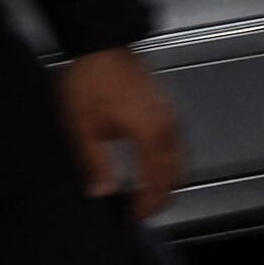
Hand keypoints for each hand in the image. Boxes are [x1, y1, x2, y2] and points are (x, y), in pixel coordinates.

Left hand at [55, 47, 186, 217]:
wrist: (101, 45)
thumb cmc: (92, 82)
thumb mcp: (84, 130)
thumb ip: (96, 166)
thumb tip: (101, 194)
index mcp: (152, 137)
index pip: (158, 185)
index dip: (146, 207)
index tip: (131, 219)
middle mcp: (169, 130)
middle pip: (176, 177)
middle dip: (160, 199)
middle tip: (138, 212)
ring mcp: (172, 119)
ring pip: (179, 163)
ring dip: (165, 183)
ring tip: (143, 194)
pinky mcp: (167, 112)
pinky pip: (175, 147)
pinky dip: (166, 165)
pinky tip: (148, 168)